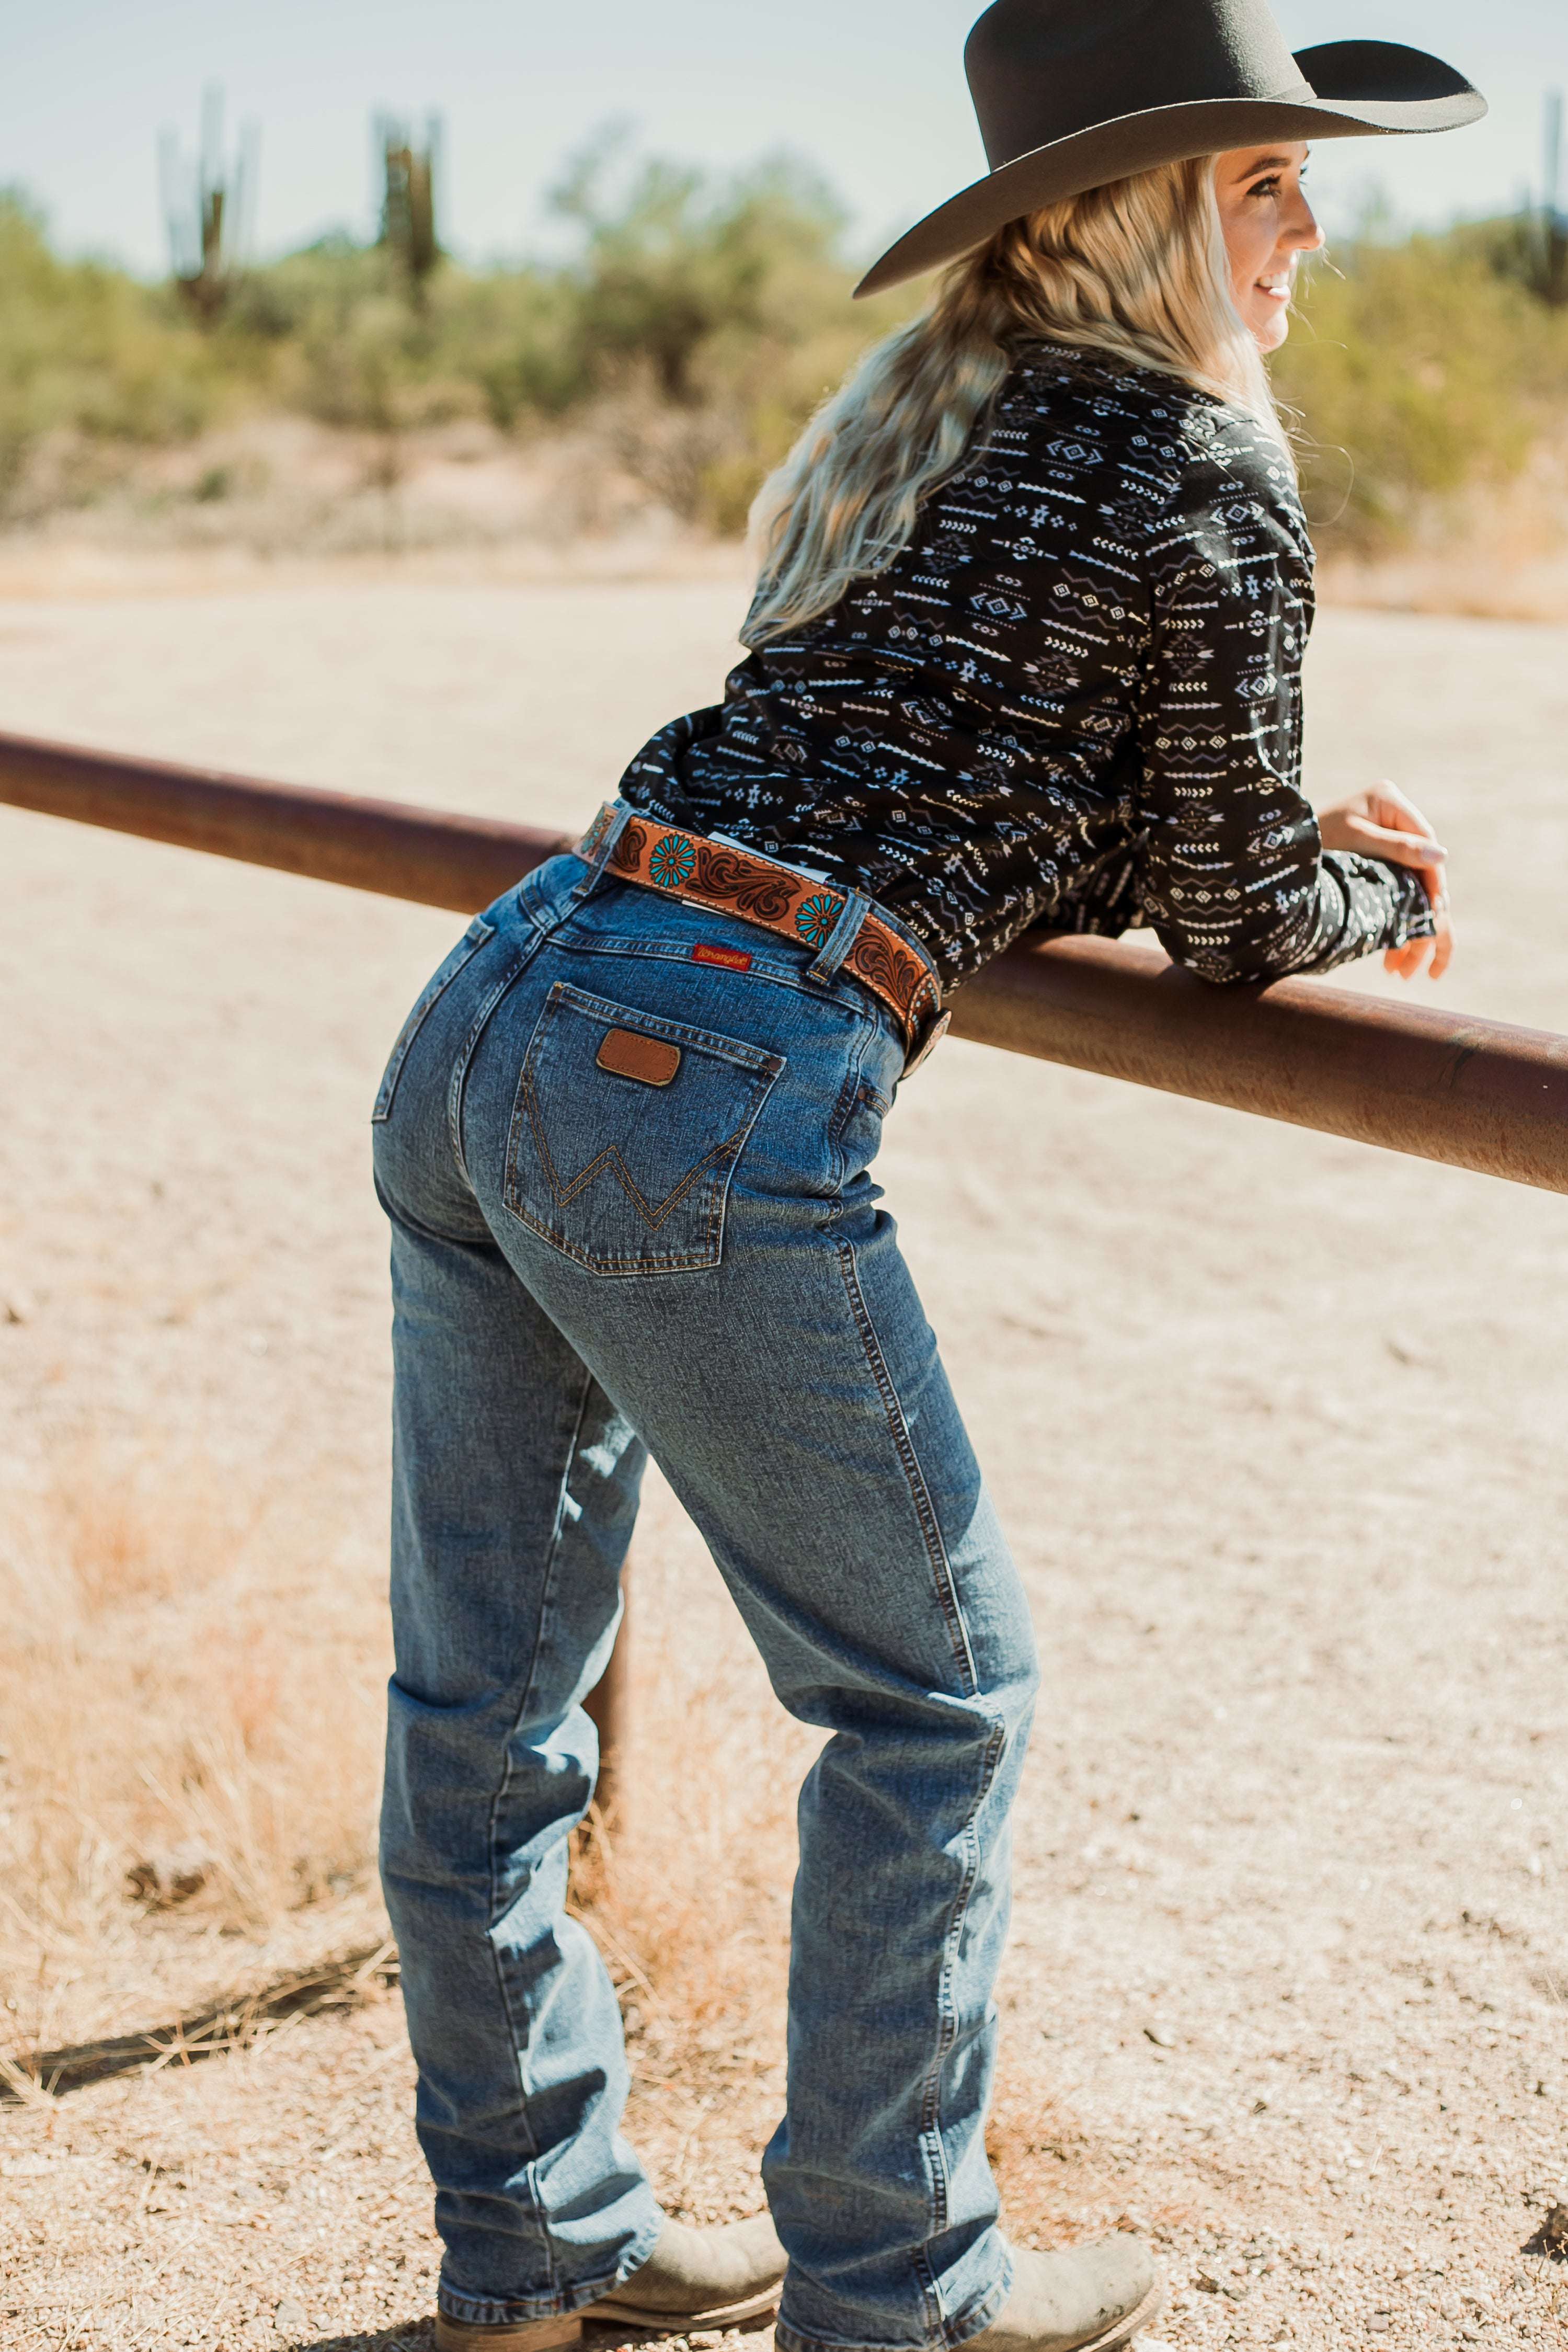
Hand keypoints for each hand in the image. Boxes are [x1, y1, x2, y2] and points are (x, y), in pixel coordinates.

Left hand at [1317, 781, 1452, 981]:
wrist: (1279, 848)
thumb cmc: (1310, 839)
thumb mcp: (1355, 842)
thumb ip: (1397, 848)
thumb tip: (1442, 856)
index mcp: (1388, 800)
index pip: (1423, 838)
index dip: (1432, 874)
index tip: (1436, 907)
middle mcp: (1391, 812)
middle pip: (1420, 859)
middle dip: (1423, 899)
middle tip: (1428, 932)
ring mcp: (1384, 832)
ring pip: (1411, 874)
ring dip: (1411, 910)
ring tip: (1412, 943)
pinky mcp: (1375, 853)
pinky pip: (1395, 880)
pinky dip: (1396, 907)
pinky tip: (1396, 936)